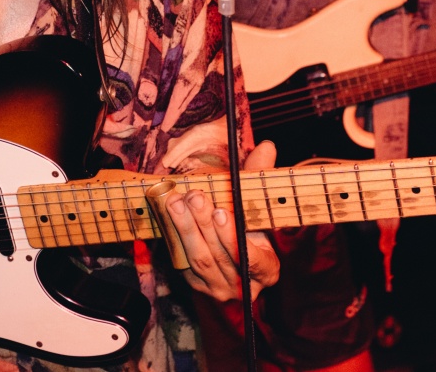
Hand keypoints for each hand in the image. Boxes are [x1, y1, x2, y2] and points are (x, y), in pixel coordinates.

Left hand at [163, 141, 280, 301]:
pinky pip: (182, 262)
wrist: (234, 250)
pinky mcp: (196, 285)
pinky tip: (168, 215)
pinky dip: (175, 237)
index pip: (253, 260)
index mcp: (267, 269)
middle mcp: (244, 286)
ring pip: (199, 260)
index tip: (223, 212)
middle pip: (220, 257)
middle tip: (195, 197)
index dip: (235, 237)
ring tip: (178, 202)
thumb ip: (260, 176)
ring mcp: (218, 289)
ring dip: (186, 228)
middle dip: (205, 225)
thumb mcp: (258, 202)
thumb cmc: (250, 224)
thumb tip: (266, 146)